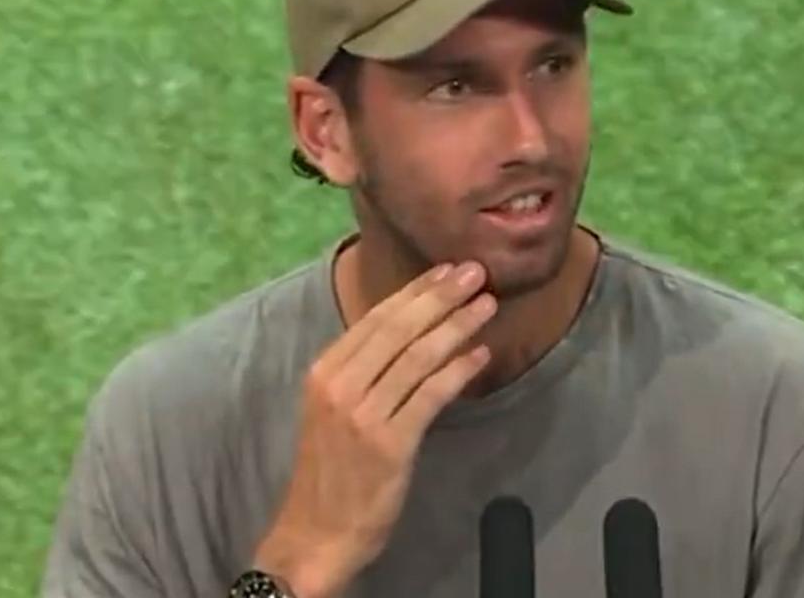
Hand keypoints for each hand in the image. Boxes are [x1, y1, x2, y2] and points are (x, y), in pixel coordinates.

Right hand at [253, 261, 496, 597]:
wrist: (316, 533)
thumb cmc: (331, 471)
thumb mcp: (334, 409)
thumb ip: (364, 371)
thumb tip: (412, 331)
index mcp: (324, 370)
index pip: (376, 318)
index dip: (416, 290)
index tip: (447, 269)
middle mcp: (339, 385)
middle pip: (399, 329)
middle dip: (441, 296)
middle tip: (475, 273)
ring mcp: (363, 414)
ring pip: (418, 357)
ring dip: (457, 326)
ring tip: (486, 305)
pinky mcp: (389, 444)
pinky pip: (430, 396)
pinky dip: (458, 371)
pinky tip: (481, 356)